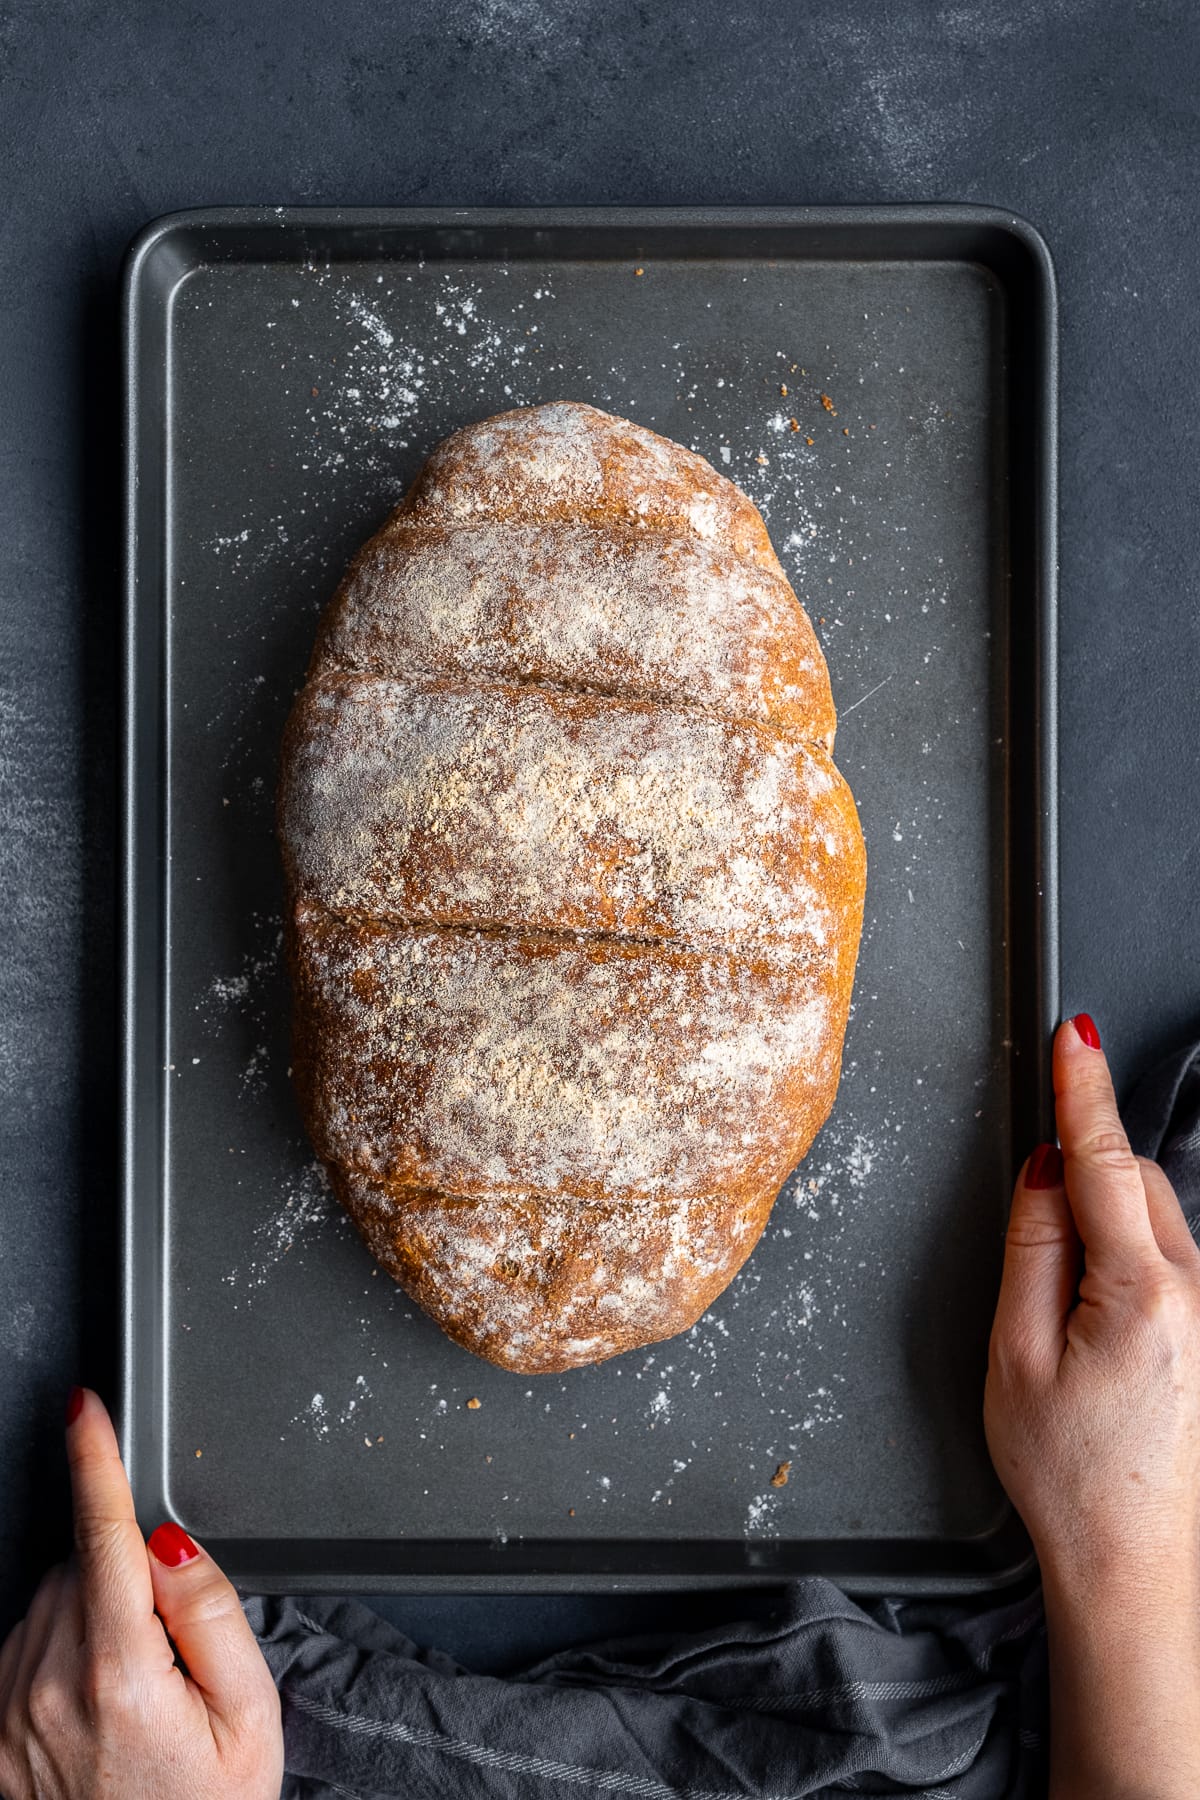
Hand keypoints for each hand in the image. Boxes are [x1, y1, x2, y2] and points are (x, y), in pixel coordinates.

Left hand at [0, 1387, 282, 1799]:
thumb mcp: (250, 1713)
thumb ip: (212, 1612)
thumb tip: (167, 1540)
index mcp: (121, 1673)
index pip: (101, 1535)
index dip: (94, 1460)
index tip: (83, 1407)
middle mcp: (47, 1688)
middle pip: (79, 1568)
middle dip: (122, 1578)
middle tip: (170, 1654)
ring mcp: (9, 1714)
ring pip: (49, 1605)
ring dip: (90, 1617)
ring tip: (136, 1695)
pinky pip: (22, 1650)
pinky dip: (58, 1654)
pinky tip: (95, 1710)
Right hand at [986, 1012, 1199, 1798]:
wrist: (1135, 1562)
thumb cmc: (1069, 1474)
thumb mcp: (1014, 1354)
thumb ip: (1030, 1247)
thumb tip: (1043, 1172)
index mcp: (1145, 1294)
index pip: (1103, 1163)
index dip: (1082, 1090)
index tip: (1074, 1033)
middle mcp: (1198, 1294)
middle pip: (1131, 1182)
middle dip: (1079, 1174)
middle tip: (1029, 1261)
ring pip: (1149, 1218)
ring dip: (1099, 1221)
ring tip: (1057, 1320)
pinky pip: (1162, 1256)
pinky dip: (1120, 1253)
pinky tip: (1088, 1322)